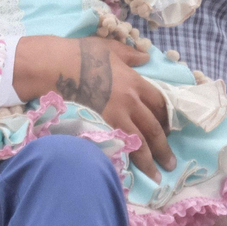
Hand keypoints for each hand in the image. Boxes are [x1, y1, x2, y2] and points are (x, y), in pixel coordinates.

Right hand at [14, 36, 174, 179]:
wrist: (57, 66)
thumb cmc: (82, 54)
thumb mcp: (111, 49)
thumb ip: (131, 55)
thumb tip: (145, 57)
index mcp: (136, 83)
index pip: (160, 104)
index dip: (166, 118)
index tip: (169, 130)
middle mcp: (130, 102)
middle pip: (153, 128)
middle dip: (163, 148)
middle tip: (170, 164)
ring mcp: (115, 116)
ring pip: (138, 142)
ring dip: (149, 161)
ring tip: (156, 176)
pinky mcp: (99, 126)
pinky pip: (118, 146)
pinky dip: (126, 159)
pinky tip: (130, 171)